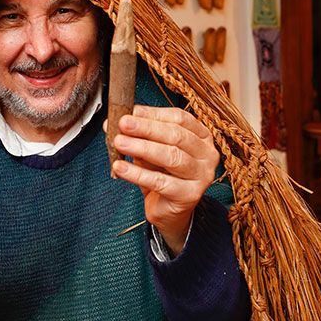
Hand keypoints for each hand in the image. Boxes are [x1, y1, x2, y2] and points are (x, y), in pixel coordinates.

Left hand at [111, 106, 218, 256]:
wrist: (168, 210)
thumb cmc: (161, 175)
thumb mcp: (149, 151)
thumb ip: (137, 136)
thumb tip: (112, 123)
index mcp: (201, 136)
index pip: (179, 118)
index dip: (154, 114)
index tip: (130, 111)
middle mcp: (207, 153)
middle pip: (176, 135)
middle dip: (146, 128)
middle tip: (123, 123)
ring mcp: (202, 175)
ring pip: (172, 157)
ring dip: (142, 148)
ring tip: (119, 142)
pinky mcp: (190, 195)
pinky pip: (161, 182)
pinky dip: (138, 174)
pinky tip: (120, 168)